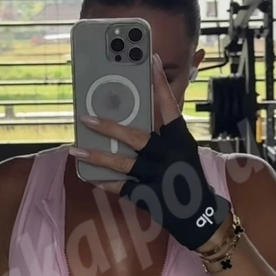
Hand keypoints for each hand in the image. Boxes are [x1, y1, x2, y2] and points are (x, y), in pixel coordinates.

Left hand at [69, 56, 231, 250]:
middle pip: (136, 138)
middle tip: (86, 117)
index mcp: (181, 140)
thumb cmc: (189, 178)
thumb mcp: (184, 151)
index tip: (151, 59)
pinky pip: (121, 188)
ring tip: (75, 149)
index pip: (170, 106)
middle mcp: (169, 156)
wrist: (200, 216)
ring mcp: (158, 177)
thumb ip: (164, 132)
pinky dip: (105, 182)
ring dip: (96, 156)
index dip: (160, 83)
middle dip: (109, 127)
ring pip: (122, 164)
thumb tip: (138, 114)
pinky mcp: (149, 196)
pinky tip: (88, 176)